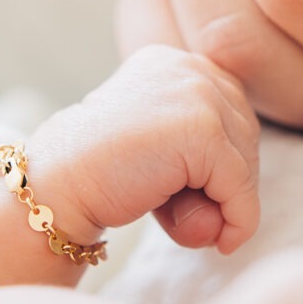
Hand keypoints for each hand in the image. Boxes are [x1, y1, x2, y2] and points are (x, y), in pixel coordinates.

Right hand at [30, 45, 259, 253]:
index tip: (195, 196)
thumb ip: (202, 166)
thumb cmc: (102, 177)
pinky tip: (220, 240)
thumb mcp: (159, 154)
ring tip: (183, 224)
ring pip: (246, 158)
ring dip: (226, 204)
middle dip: (225, 184)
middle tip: (189, 220)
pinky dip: (238, 218)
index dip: (221, 163)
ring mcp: (197, 91)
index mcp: (173, 62)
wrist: (56, 187)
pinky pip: (240, 183)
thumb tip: (239, 220)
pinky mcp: (202, 127)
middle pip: (244, 133)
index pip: (230, 112)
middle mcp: (188, 65)